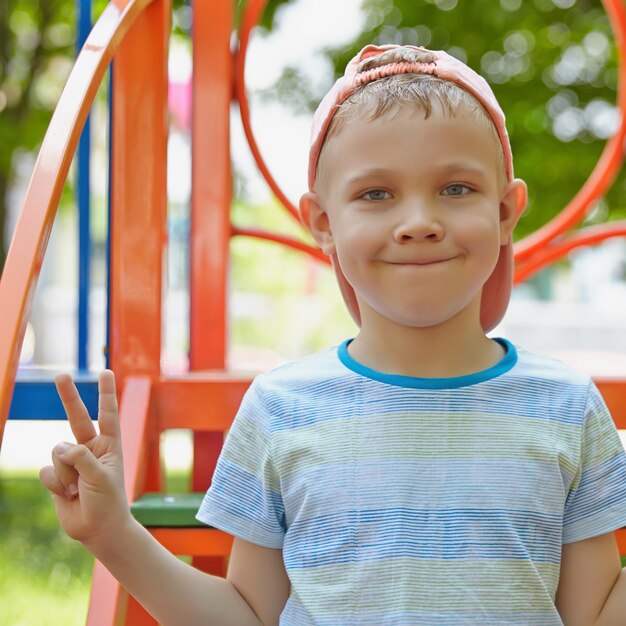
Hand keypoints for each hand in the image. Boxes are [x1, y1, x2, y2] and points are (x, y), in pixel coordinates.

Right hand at [39, 370, 132, 548]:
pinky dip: (55, 483)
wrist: (97, 530)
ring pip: (57, 452)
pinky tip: (68, 494)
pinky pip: (47, 470)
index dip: (106, 392)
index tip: (106, 371)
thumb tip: (60, 447)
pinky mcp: (57, 476)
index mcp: (110, 444)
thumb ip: (82, 457)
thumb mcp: (101, 476)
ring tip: (79, 488)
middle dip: (68, 396)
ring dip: (66, 473)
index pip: (107, 413)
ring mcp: (72, 461)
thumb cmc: (108, 501)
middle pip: (76, 417)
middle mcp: (91, 448)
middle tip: (60, 374)